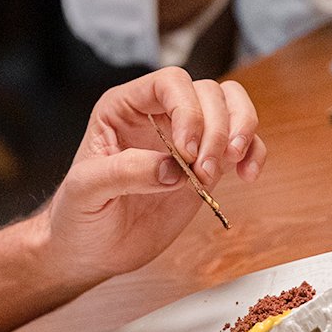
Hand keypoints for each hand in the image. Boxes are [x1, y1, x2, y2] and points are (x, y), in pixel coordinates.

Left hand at [47, 67, 264, 285]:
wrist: (90, 248)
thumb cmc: (78, 213)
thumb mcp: (85, 190)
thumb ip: (123, 173)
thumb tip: (171, 168)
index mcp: (122, 108)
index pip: (168, 82)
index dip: (187, 108)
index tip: (186, 150)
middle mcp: (157, 115)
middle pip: (207, 92)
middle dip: (215, 129)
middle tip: (202, 171)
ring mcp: (184, 138)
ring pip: (230, 107)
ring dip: (241, 132)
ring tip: (232, 165)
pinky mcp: (205, 165)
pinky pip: (241, 143)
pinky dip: (254, 153)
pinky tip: (247, 175)